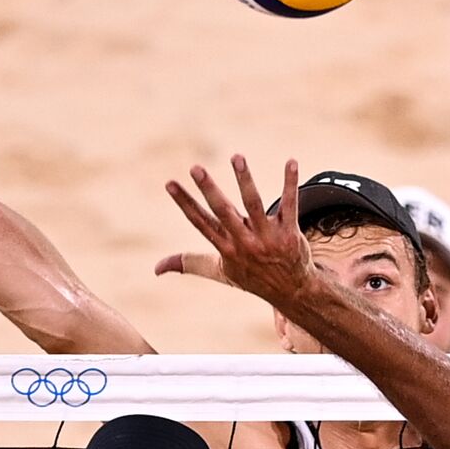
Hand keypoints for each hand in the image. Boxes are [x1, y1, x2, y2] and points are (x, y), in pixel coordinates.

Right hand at [157, 156, 313, 304]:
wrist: (293, 290)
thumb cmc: (253, 275)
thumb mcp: (220, 272)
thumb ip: (191, 263)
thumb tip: (156, 269)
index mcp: (226, 248)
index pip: (200, 222)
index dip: (184, 203)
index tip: (169, 183)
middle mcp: (245, 242)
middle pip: (223, 211)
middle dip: (209, 189)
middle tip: (195, 168)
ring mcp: (268, 237)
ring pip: (254, 204)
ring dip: (245, 180)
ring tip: (236, 157)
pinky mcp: (290, 232)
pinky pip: (290, 204)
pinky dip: (290, 183)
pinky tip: (291, 162)